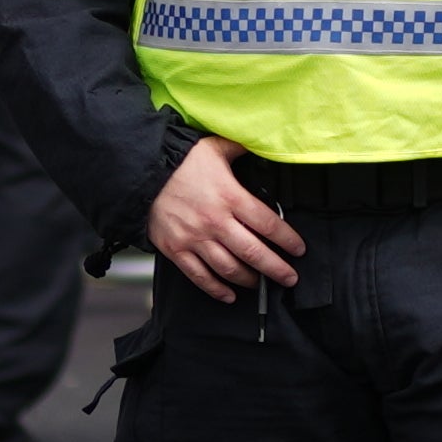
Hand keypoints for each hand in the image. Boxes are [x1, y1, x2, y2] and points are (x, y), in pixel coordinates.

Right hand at [147, 140, 303, 301]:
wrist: (142, 172)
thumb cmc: (180, 161)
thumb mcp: (214, 147)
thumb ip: (240, 150)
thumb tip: (263, 146)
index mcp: (230, 197)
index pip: (268, 224)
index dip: (288, 240)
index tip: (299, 250)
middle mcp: (215, 222)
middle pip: (254, 253)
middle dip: (277, 269)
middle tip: (290, 278)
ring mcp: (195, 239)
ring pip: (230, 269)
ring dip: (250, 281)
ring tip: (261, 284)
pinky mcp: (177, 250)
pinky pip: (200, 276)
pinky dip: (216, 290)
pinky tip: (229, 295)